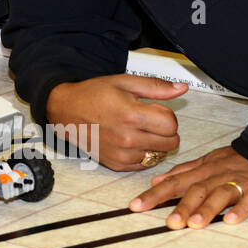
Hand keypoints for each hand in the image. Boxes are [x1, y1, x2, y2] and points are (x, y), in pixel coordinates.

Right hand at [46, 74, 186, 171]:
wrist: (66, 111)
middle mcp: (127, 138)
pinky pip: (144, 164)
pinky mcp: (116, 164)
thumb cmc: (93, 94)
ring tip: (138, 130)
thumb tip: (182, 88)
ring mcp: (122, 154)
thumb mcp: (124, 82)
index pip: (172, 125)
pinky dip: (143, 153)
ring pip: (159, 154)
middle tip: (148, 121)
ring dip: (155, 143)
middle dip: (165, 131)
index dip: (167, 115)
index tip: (154, 110)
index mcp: (131, 115)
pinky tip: (130, 141)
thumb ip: (155, 87)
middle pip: (170, 142)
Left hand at [130, 145, 247, 227]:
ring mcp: (239, 181)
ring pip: (220, 194)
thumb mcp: (209, 161)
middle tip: (169, 222)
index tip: (136, 206)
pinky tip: (232, 220)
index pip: (175, 182)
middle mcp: (218, 175)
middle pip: (196, 190)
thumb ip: (183, 171)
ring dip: (207, 209)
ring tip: (195, 223)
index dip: (154, 194)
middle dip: (181, 206)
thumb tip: (156, 180)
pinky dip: (241, 209)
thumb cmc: (241, 161)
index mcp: (204, 170)